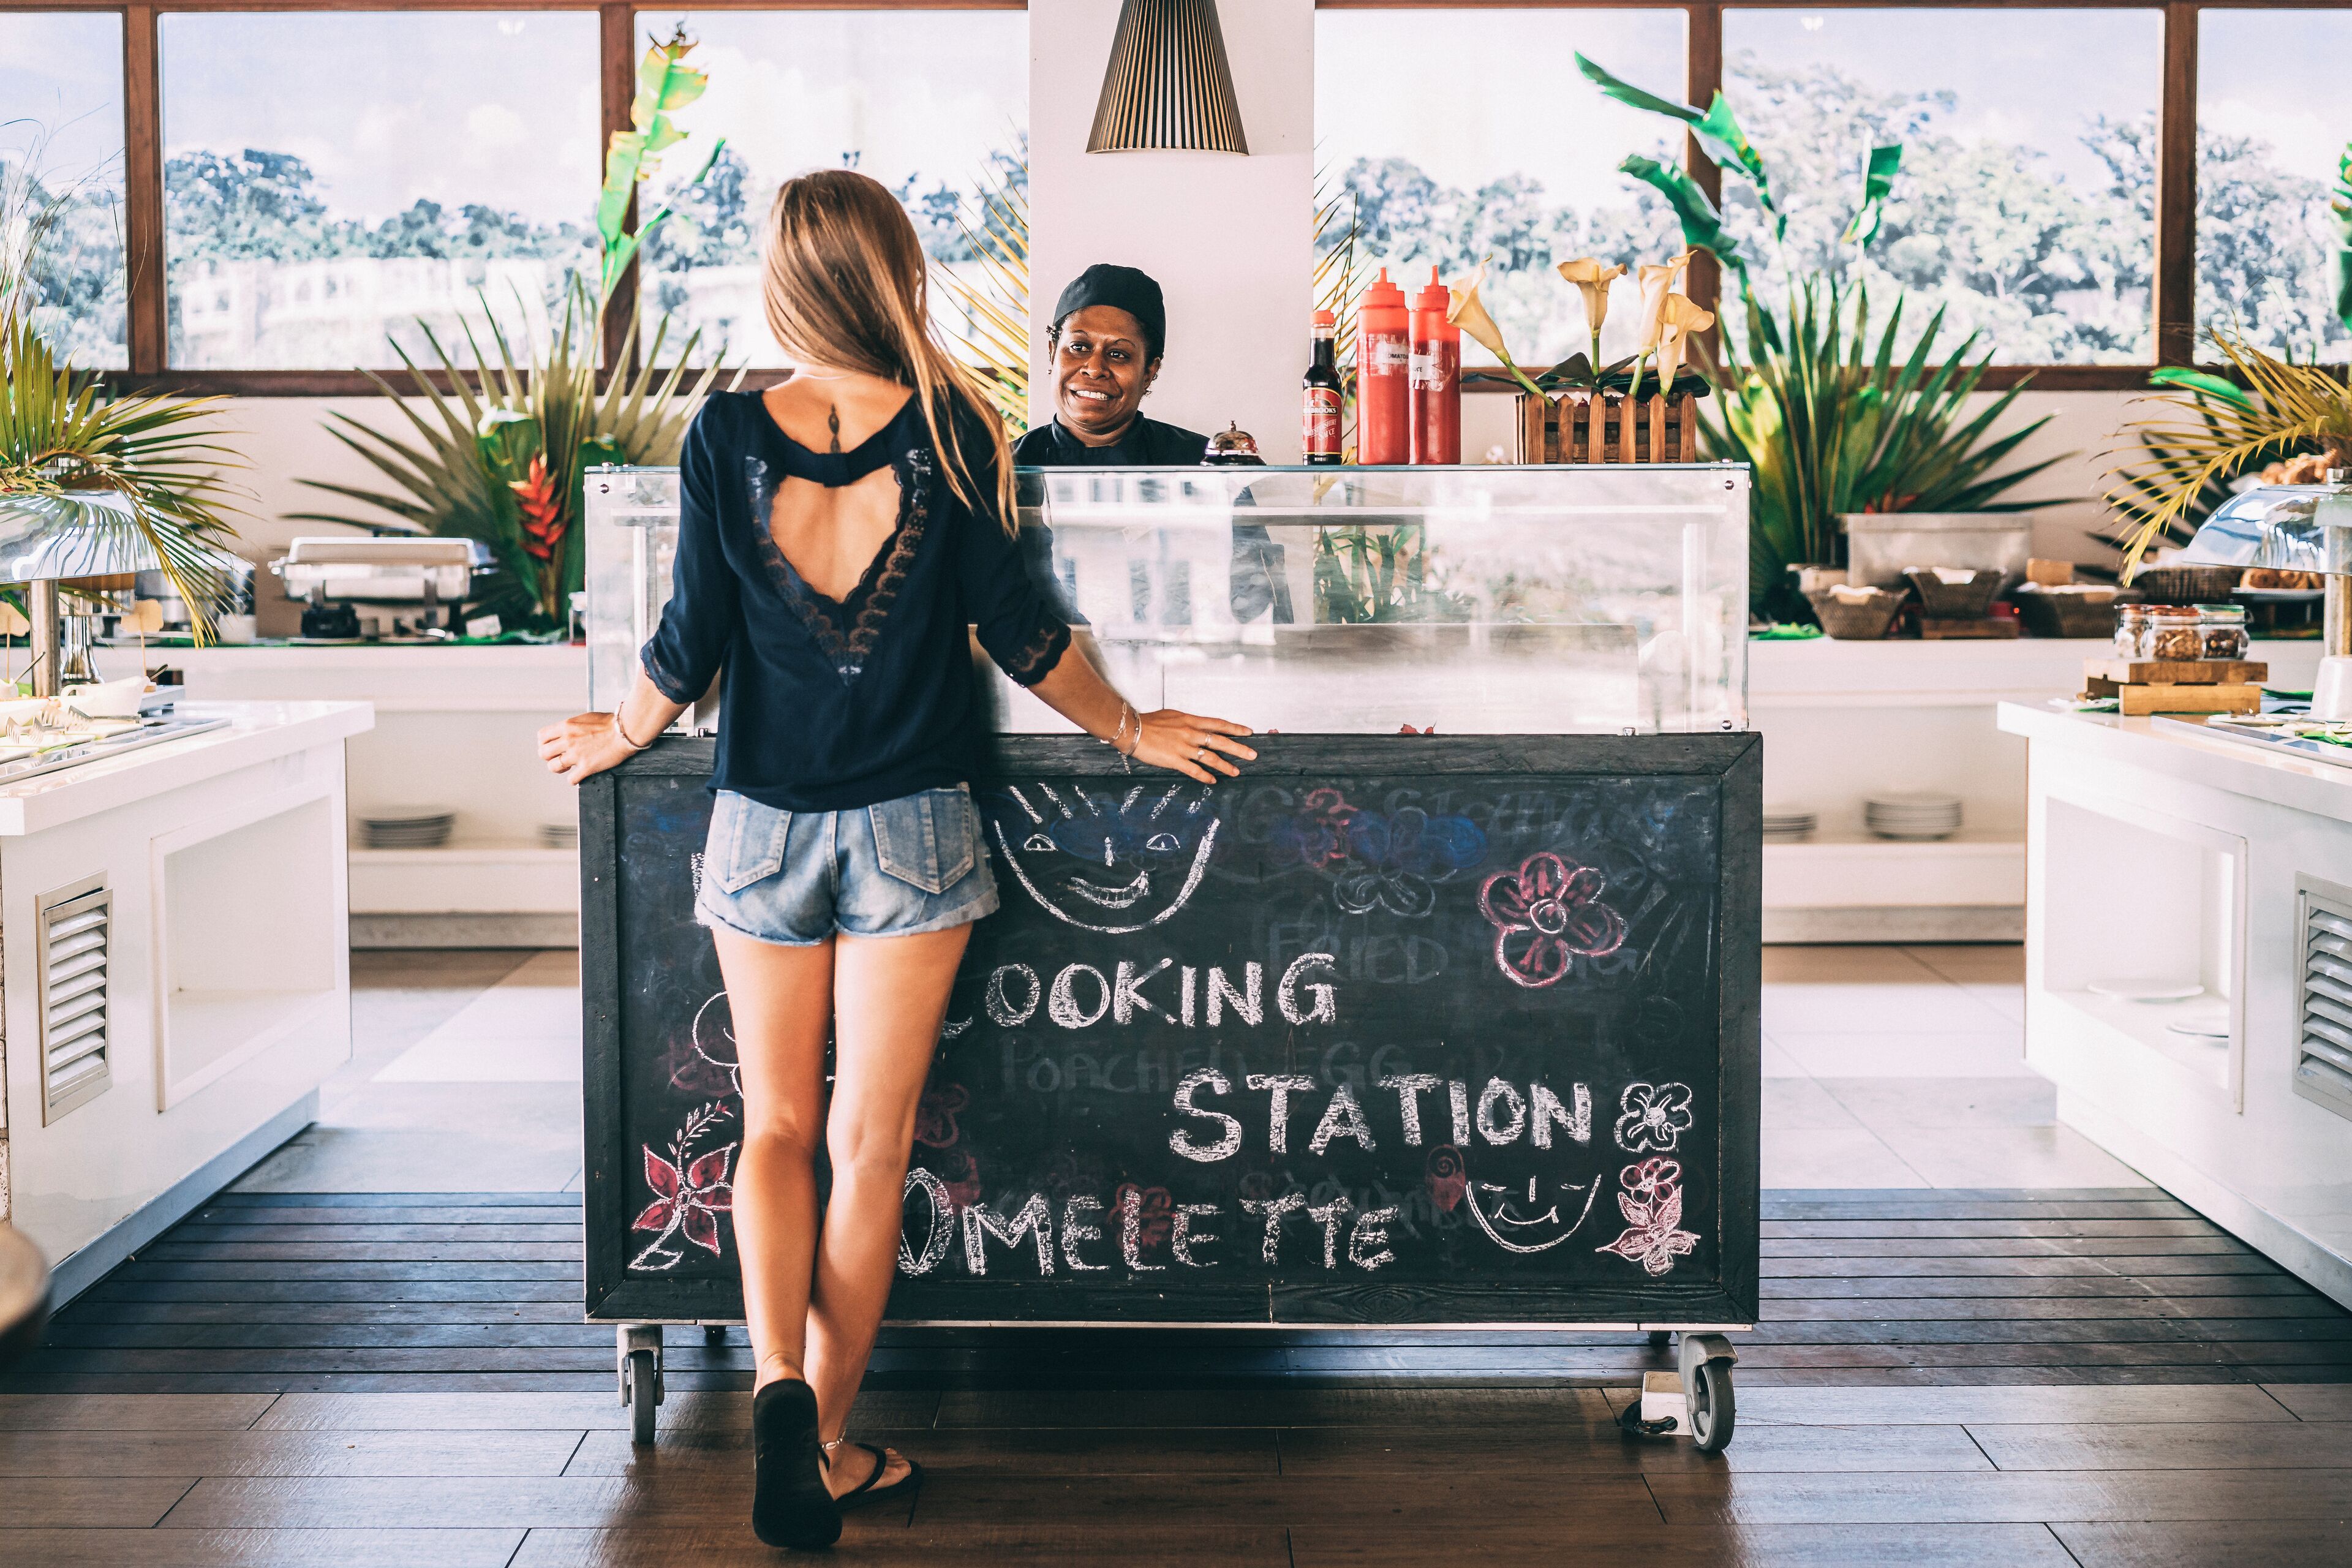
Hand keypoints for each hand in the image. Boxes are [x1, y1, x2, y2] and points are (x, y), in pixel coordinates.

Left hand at [538, 711, 640, 784]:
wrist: (625, 731)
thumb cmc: (610, 723)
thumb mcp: (585, 718)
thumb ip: (572, 726)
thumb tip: (567, 732)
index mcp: (566, 726)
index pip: (542, 736)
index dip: (544, 743)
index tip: (551, 746)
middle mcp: (568, 740)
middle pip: (543, 753)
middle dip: (549, 757)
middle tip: (559, 757)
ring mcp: (576, 755)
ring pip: (553, 767)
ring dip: (559, 768)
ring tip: (568, 767)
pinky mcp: (587, 767)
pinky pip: (571, 779)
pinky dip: (574, 779)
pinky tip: (579, 775)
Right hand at [1129, 709, 1255, 781]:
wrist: (1133, 729)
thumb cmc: (1150, 722)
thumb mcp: (1173, 716)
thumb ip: (1188, 722)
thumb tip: (1198, 726)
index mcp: (1191, 721)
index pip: (1218, 724)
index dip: (1235, 728)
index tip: (1248, 732)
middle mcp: (1191, 733)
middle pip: (1220, 741)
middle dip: (1238, 749)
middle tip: (1252, 755)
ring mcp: (1184, 747)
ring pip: (1210, 758)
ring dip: (1225, 766)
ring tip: (1236, 772)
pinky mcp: (1175, 760)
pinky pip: (1194, 770)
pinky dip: (1205, 776)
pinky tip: (1213, 780)